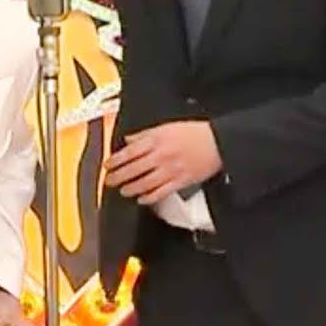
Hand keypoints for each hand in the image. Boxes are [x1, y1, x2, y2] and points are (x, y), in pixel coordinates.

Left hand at [104, 120, 222, 204]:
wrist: (218, 142)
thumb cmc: (195, 133)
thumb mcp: (167, 126)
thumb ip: (145, 134)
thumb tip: (129, 139)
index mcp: (157, 139)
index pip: (130, 152)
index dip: (115, 160)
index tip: (107, 165)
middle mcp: (161, 155)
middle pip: (134, 169)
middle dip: (118, 176)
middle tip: (109, 181)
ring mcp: (171, 170)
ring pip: (145, 183)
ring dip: (131, 188)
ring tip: (123, 190)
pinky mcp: (181, 182)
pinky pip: (161, 192)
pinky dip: (149, 197)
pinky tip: (142, 199)